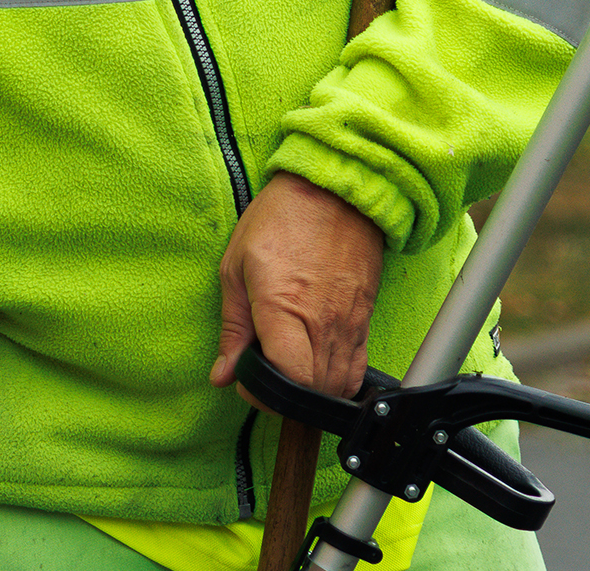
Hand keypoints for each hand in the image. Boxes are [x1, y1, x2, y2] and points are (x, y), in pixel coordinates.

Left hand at [208, 171, 385, 405]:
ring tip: (286, 370)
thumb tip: (223, 374)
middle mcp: (323, 322)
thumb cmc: (280, 221)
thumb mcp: (235, 267)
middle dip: (283, 396)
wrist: (335, 193)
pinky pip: (356, 369)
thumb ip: (232, 327)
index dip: (263, 393)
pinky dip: (336, 380)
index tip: (246, 380)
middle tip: (262, 376)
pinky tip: (314, 365)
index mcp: (285, 307)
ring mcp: (350, 324)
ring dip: (310, 390)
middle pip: (313, 389)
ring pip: (337, 385)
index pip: (287, 377)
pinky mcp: (366, 322)